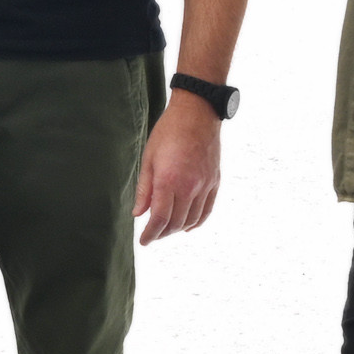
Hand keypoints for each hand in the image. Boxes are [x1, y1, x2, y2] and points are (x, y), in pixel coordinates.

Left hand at [133, 96, 222, 243]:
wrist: (197, 113)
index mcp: (169, 180)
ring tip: (166, 230)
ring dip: (178, 229)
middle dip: (162, 233)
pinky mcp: (214, 181)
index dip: (150, 233)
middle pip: (176, 223)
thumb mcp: (149, 158)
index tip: (144, 240)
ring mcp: (205, 185)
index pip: (160, 218)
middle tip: (152, 235)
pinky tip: (188, 226)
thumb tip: (138, 214)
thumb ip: (144, 189)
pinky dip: (197, 222)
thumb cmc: (168, 132)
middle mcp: (189, 186)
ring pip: (192, 219)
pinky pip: (207, 210)